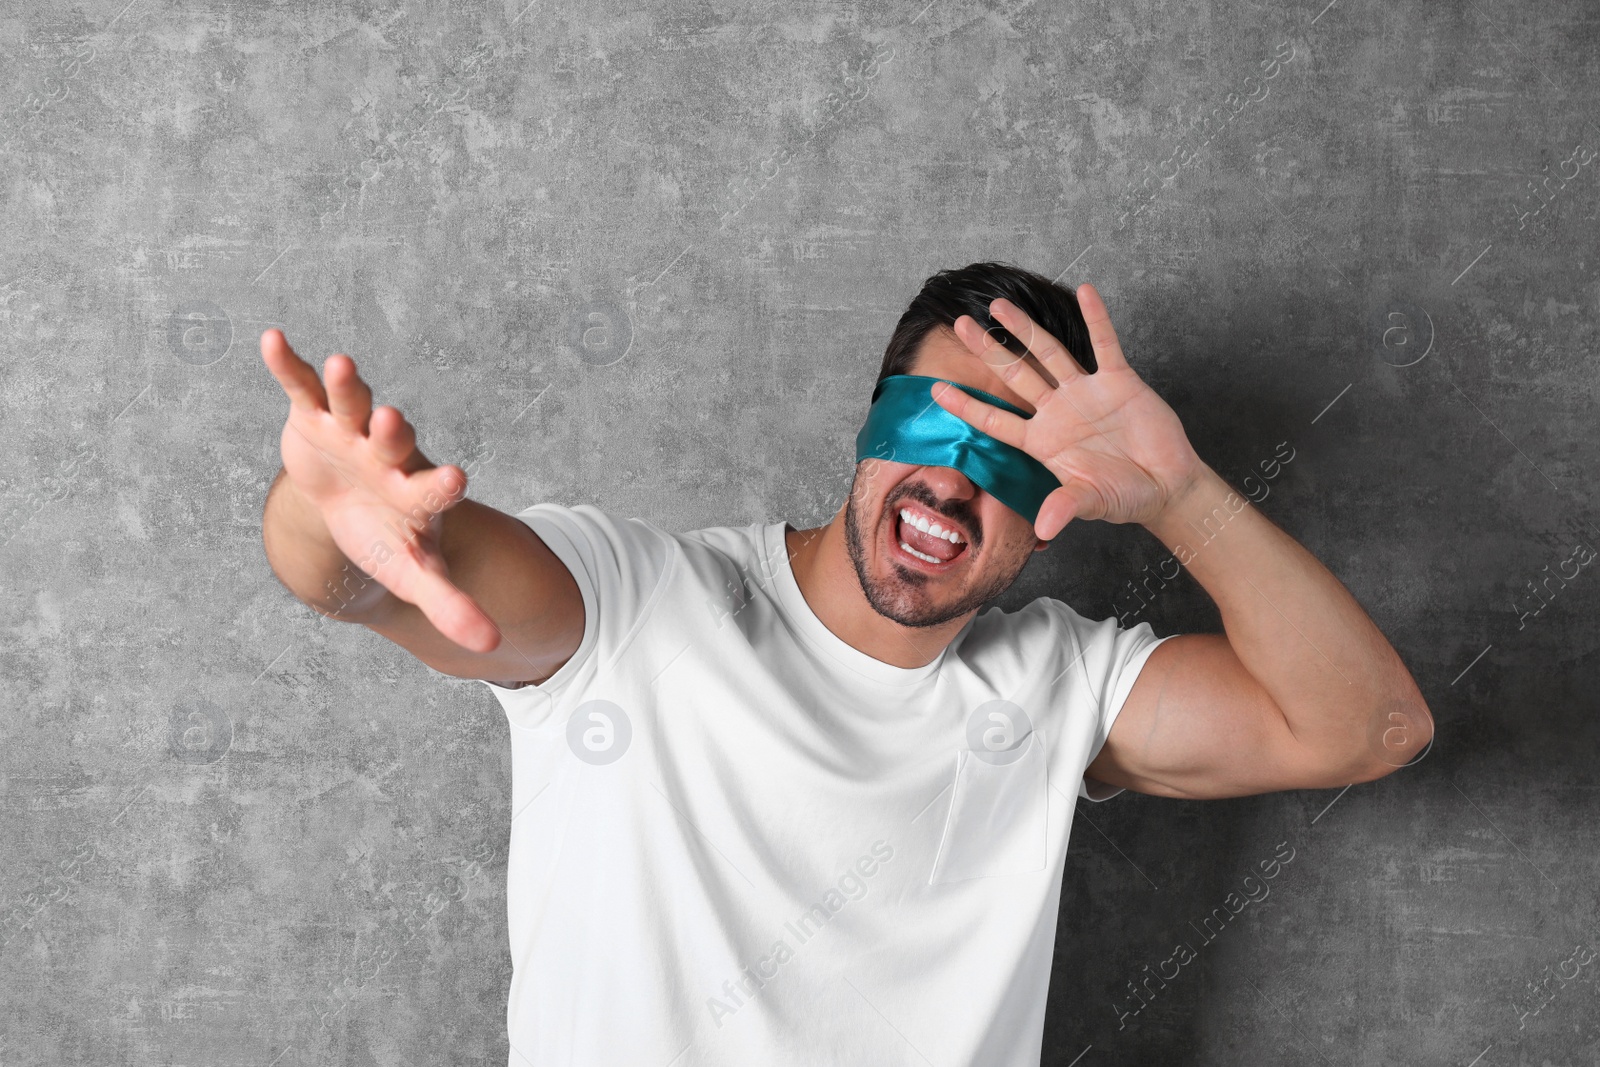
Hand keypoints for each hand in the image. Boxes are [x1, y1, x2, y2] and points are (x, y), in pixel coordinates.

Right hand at [261, 329, 500, 652]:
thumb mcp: (412, 572)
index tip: (457, 480)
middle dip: (392, 430)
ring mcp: (351, 431)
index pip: (433, 489)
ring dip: (348, 386)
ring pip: (353, 404)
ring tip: (342, 364)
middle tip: (394, 419)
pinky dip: (288, 365)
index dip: (442, 486)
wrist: (352, 504)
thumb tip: (494, 646)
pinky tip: (272, 339)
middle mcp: (389, 454)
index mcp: (416, 492)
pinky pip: (302, 386)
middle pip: (394, 439)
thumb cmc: (387, 536)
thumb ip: (449, 603)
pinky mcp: (313, 416)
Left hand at [932, 283, 1202, 540]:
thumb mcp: (1091, 502)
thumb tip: (1044, 530)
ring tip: (999, 305)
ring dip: (1026, 328)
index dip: (966, 406)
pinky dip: (1097, 318)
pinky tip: (1085, 291)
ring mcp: (1086, 393)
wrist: (1165, 487)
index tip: (935, 390)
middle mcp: (1058, 412)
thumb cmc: (1124, 497)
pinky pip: (1106, 344)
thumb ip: (1067, 507)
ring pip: (1050, 352)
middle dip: (988, 350)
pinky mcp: (1119, 382)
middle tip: (961, 324)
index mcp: (1043, 441)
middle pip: (1015, 374)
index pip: (996, 420)